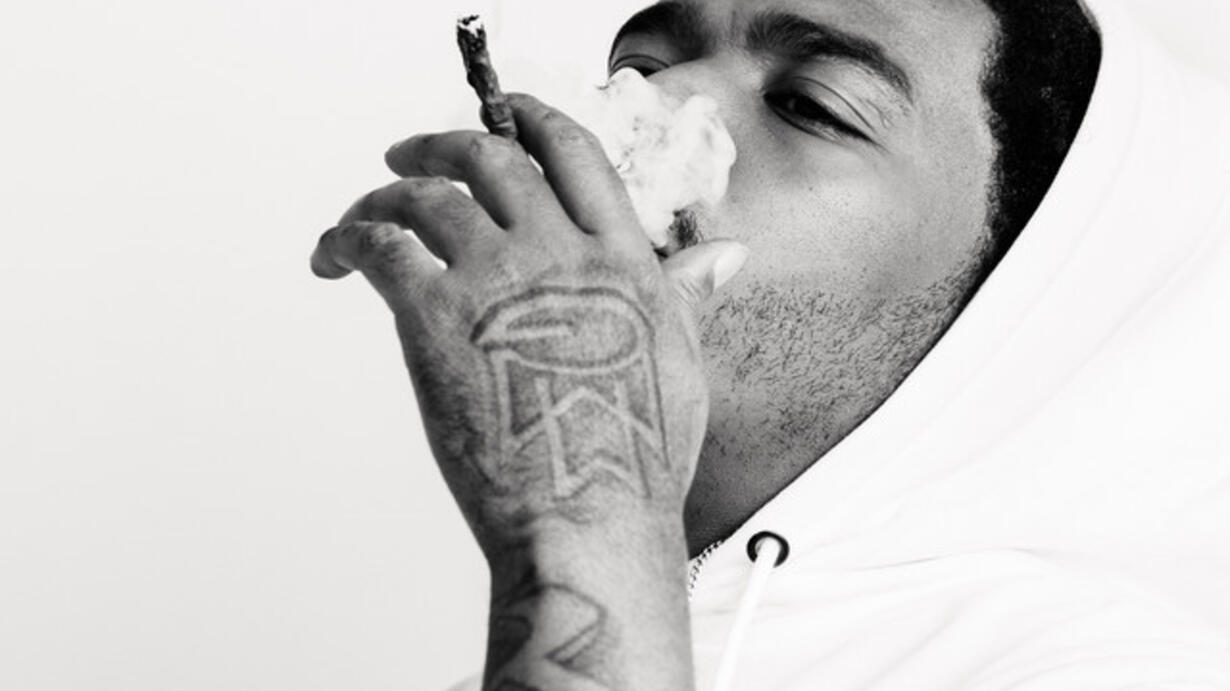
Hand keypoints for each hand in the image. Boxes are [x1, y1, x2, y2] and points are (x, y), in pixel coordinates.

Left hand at [311, 93, 747, 554]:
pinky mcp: (432, 317)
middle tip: (411, 153)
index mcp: (619, 257)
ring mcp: (493, 279)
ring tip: (368, 206)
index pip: (572, 154)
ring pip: (426, 196)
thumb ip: (686, 294)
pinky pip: (378, 248)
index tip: (507, 111)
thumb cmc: (635, 457)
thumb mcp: (681, 361)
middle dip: (443, 143)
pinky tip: (335, 255)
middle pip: (489, 158)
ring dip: (386, 191)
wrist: (585, 518)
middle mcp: (557, 251)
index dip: (533, 119)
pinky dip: (347, 239)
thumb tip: (724, 254)